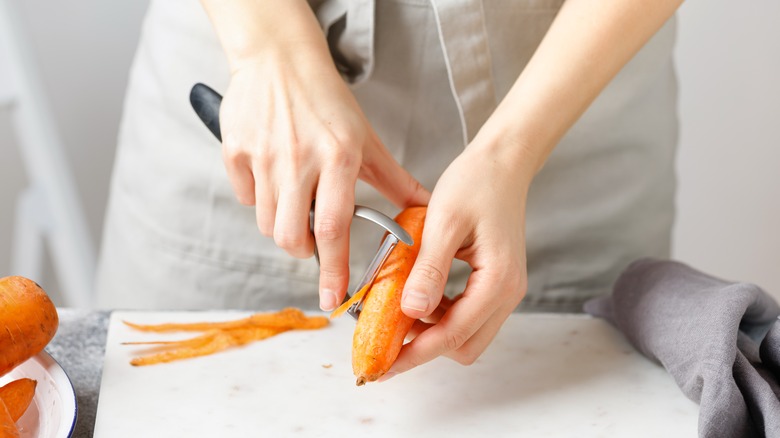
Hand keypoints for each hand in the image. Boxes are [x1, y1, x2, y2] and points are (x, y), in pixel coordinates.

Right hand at [219, 51, 428, 310]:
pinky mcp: (235, 150)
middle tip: (313, 239)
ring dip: (282, 224)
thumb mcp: (366, 138)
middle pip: (291, 236)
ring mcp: (263, 156)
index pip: (333, 229)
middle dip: (303, 251)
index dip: (333, 270)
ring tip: (295, 199)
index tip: (333, 299)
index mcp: (338, 157)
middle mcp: (298, 159)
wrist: (278, 58)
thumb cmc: (326, 99)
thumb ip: (393, 179)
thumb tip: (422, 209)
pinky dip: (258, 198)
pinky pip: (244, 196)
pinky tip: (272, 177)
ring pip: (266, 222)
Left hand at [382, 140, 530, 378]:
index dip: (414, 355)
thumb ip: (430, 269)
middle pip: (464, 345)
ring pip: (466, 333)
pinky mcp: (495, 282)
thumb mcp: (444, 222)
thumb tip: (411, 312)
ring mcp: (504, 289)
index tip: (382, 366)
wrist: (502, 162)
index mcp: (498, 281)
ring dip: (431, 330)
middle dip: (424, 348)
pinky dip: (440, 313)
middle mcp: (507, 293)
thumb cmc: (476, 183)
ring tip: (396, 314)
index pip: (453, 335)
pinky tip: (417, 295)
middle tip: (385, 341)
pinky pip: (467, 313)